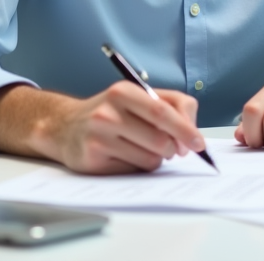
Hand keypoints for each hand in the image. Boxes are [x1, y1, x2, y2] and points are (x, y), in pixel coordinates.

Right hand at [0, 82, 205, 174]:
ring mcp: (98, 136)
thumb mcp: (137, 97)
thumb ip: (171, 105)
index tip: (199, 144)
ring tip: (142, 148)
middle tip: (175, 149)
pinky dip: (138, 166)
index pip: (162, 111)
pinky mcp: (93, 159)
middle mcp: (108, 112)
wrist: (64, 126)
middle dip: (174, 148)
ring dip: (156, 158)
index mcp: (123, 91)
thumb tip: (191, 134)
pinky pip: (132, 170)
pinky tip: (124, 155)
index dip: (185, 129)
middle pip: (159, 139)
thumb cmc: (110, 112)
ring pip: (149, 158)